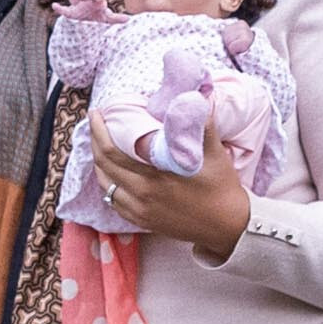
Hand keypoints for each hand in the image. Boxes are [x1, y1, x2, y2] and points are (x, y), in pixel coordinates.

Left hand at [90, 123, 254, 259]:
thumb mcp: (214, 153)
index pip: (112, 152)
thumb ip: (201, 125)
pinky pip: (115, 202)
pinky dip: (110, 185)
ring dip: (99, 164)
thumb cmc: (221, 188)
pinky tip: (114, 174)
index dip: (99, 131)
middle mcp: (142, 196)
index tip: (97, 113)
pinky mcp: (144, 222)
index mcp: (154, 178)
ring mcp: (141, 212)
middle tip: (95, 124)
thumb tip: (194, 97)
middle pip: (103, 167)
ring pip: (106, 186)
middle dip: (94, 142)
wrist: (228, 226)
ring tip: (101, 146)